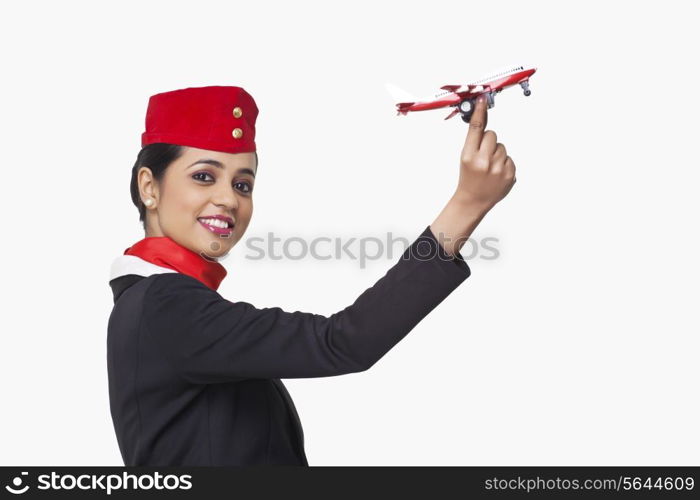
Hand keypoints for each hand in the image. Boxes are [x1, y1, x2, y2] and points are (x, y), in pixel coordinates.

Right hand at [455, 95, 515, 209]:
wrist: (473, 201)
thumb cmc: (468, 178)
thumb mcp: (465, 158)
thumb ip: (474, 140)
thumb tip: (481, 117)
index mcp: (468, 156)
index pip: (476, 128)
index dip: (479, 112)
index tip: (482, 100)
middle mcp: (483, 162)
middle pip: (492, 135)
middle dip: (488, 142)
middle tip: (482, 155)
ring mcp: (498, 169)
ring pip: (502, 146)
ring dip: (497, 153)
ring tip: (489, 167)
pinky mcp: (509, 175)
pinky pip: (509, 158)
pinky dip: (504, 164)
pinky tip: (496, 173)